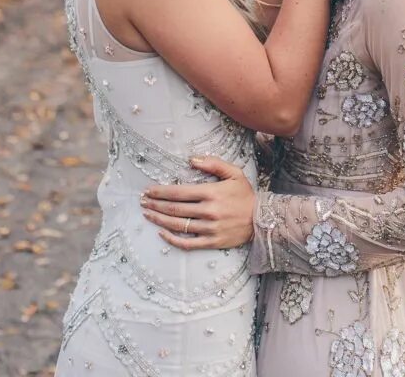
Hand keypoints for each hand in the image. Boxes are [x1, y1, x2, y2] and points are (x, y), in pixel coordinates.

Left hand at [140, 157, 254, 249]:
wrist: (262, 220)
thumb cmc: (245, 195)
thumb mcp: (234, 173)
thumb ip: (213, 164)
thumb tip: (191, 160)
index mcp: (211, 193)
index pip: (179, 192)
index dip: (161, 191)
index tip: (149, 190)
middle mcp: (208, 211)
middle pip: (175, 209)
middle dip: (156, 204)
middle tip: (142, 202)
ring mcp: (209, 229)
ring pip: (178, 225)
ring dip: (159, 219)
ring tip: (147, 214)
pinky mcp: (212, 242)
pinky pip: (188, 243)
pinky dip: (172, 239)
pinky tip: (162, 232)